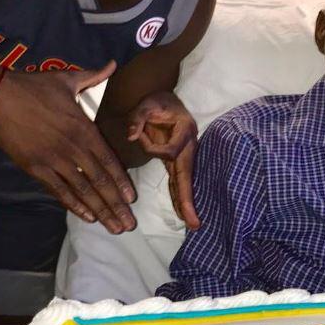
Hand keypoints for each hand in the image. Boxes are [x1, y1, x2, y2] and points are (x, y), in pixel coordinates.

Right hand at [0, 61, 136, 233]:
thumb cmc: (34, 87)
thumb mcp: (68, 79)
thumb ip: (94, 77)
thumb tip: (112, 64)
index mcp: (84, 129)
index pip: (109, 161)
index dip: (121, 182)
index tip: (132, 199)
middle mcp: (73, 149)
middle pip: (100, 182)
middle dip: (116, 205)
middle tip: (129, 224)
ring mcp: (54, 161)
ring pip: (82, 191)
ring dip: (100, 211)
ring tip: (114, 227)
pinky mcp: (36, 168)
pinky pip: (59, 191)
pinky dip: (74, 206)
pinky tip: (87, 218)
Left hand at [127, 91, 199, 229]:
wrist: (167, 100)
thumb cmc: (157, 101)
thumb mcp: (146, 104)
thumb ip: (138, 118)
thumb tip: (131, 135)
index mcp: (184, 131)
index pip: (169, 150)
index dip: (152, 147)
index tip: (139, 135)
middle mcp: (189, 146)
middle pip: (187, 175)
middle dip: (188, 199)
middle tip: (193, 221)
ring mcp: (185, 155)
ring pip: (185, 181)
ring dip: (187, 202)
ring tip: (191, 223)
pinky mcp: (178, 160)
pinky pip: (179, 180)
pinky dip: (180, 196)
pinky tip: (182, 211)